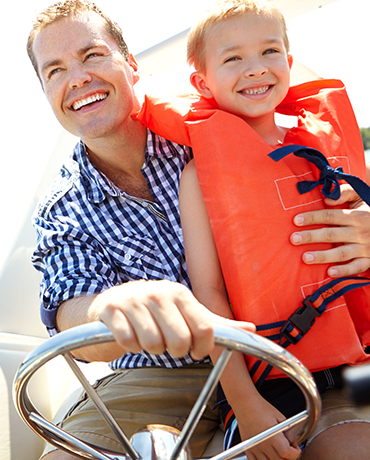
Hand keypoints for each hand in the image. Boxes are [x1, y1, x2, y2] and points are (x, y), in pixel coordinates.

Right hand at [95, 279, 254, 359]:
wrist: (112, 302)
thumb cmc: (155, 310)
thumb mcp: (185, 311)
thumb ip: (216, 322)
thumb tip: (251, 328)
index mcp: (179, 293)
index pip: (204, 328)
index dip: (203, 348)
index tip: (195, 351)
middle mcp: (158, 293)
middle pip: (180, 340)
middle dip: (176, 351)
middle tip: (169, 345)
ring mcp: (133, 300)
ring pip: (153, 344)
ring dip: (152, 349)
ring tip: (149, 338)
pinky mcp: (112, 311)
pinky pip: (128, 342)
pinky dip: (131, 347)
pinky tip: (131, 336)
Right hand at [237, 397, 300, 459]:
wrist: (245, 403)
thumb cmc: (260, 407)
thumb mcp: (279, 417)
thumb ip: (288, 432)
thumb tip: (294, 444)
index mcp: (272, 435)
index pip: (287, 453)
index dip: (295, 453)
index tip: (296, 450)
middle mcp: (262, 443)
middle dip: (287, 457)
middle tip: (289, 451)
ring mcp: (254, 447)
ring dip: (275, 459)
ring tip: (278, 452)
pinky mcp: (247, 448)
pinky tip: (267, 455)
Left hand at [290, 185, 369, 277]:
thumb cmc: (369, 210)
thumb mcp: (361, 196)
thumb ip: (345, 192)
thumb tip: (327, 198)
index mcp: (355, 215)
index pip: (330, 216)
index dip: (312, 217)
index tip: (296, 220)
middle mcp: (359, 232)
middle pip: (332, 234)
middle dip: (312, 237)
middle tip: (294, 239)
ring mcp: (364, 248)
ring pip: (341, 253)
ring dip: (323, 256)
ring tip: (305, 257)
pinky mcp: (369, 260)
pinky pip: (356, 267)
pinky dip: (344, 271)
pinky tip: (330, 272)